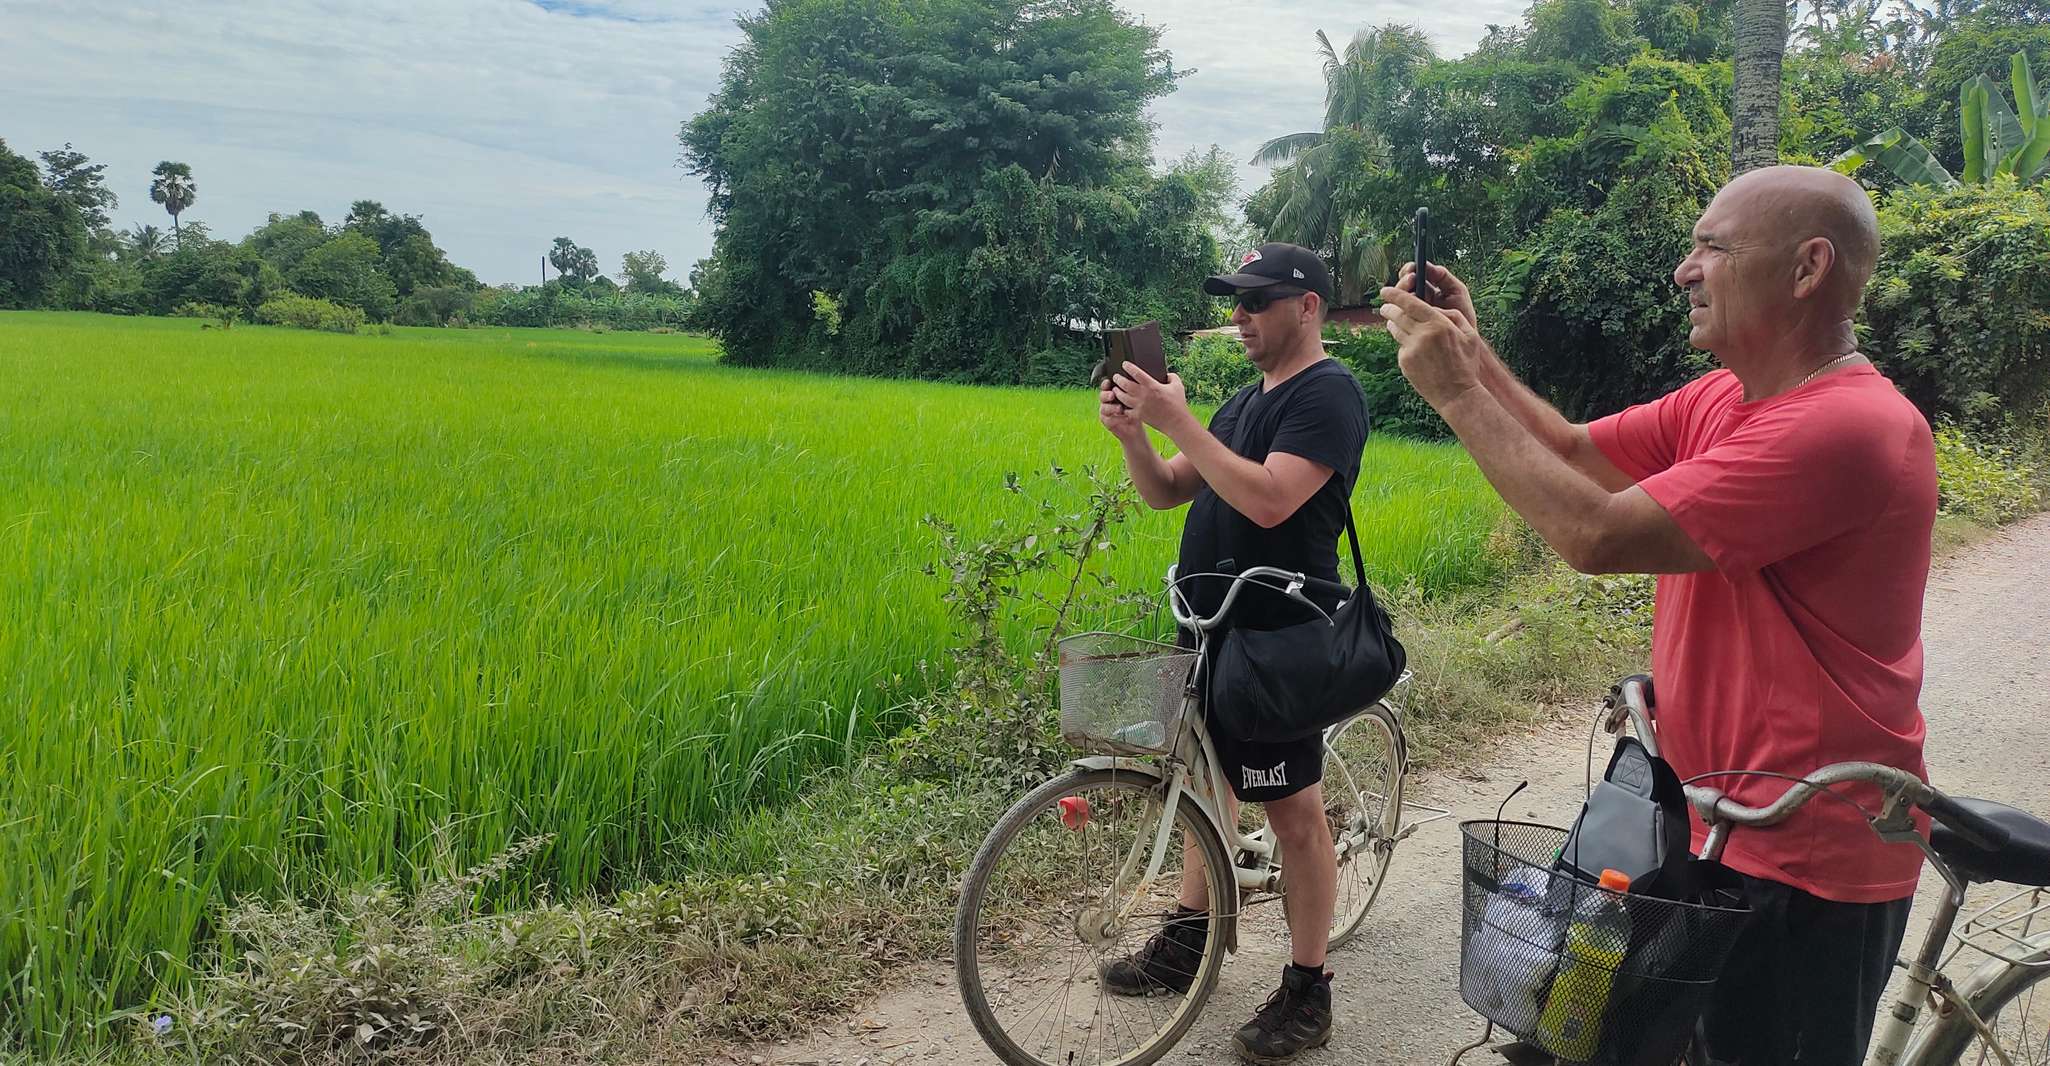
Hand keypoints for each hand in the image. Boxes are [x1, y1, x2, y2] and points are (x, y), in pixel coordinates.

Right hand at [1098, 382, 1144, 439]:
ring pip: (1104, 408)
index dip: (1105, 384)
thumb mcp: (1135, 400)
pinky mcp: (1107, 423)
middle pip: (1102, 396)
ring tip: (1120, 408)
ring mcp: (1106, 413)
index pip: (1105, 387)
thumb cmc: (1135, 411)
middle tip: (1112, 395)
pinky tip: (1125, 417)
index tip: (1108, 381)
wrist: (1135, 428)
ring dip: (1111, 408)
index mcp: (1112, 394)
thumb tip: (1134, 381)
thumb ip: (1131, 392)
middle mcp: (1107, 402)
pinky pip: (1109, 420)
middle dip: (1106, 395)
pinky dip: (1117, 419)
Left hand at [1110, 363, 1192, 435]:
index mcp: (1152, 386)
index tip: (1124, 364)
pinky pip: (1125, 410)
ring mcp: (1139, 406)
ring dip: (1117, 392)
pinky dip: (1122, 406)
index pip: (1136, 372)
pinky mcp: (1138, 415)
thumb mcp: (1178, 386)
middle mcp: (1143, 395)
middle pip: (1124, 384)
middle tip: (1116, 377)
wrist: (1176, 422)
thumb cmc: (1178, 404)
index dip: (1128, 367)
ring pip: (1122, 397)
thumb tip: (1167, 374)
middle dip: (1118, 379)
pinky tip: (1122, 404)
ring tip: (1116, 389)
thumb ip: (1172, 376)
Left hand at [1380, 284, 1484, 408]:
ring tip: (1395, 323)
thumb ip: (1454, 317)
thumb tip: (1436, 307)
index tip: (1385, 290)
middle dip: (1388, 308)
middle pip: (1397, 315)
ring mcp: (1411, 349)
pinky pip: (1401, 347)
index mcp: (1438, 323)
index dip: (1394, 295)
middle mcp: (1422, 334)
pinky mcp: (1405, 362)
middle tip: (1385, 306)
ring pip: (1395, 330)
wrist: (1457, 394)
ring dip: (1393, 324)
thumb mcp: (1469, 336)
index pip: (1409, 303)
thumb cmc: (1465, 364)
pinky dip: (1404, 344)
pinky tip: (1413, 349)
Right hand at [1397, 261, 1478, 331]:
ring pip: (1396, 301)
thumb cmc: (1463, 317)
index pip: (1411, 275)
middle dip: (1405, 281)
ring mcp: (1409, 314)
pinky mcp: (1405, 328)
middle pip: (1402, 286)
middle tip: (1412, 279)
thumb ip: (1444, 277)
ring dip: (1401, 294)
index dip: (1410, 270)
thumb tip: (1428, 266)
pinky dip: (1398, 312)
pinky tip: (1404, 310)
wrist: (1463, 344)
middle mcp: (1415, 300)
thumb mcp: (1457, 293)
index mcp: (1426, 289)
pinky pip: (1395, 318)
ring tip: (1411, 294)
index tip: (1413, 269)